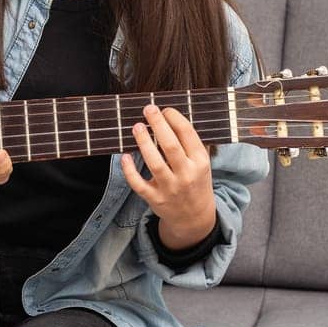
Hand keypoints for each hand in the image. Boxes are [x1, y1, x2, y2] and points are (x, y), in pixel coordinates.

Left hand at [120, 103, 217, 248]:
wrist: (194, 217)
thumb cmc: (195, 182)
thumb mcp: (202, 163)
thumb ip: (191, 143)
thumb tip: (171, 116)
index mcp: (200, 162)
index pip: (188, 134)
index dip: (175, 118)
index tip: (165, 109)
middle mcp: (186, 174)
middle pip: (171, 146)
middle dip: (158, 125)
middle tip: (148, 109)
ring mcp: (170, 188)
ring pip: (155, 163)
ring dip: (144, 143)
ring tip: (136, 126)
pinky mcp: (155, 199)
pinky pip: (139, 184)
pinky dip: (129, 170)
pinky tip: (125, 156)